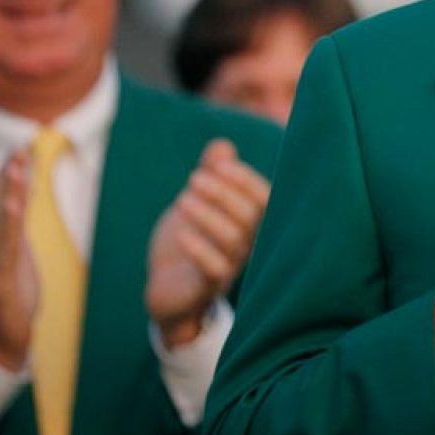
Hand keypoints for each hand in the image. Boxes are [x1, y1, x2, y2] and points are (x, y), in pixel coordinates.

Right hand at [0, 152, 36, 370]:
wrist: (3, 332)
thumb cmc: (8, 285)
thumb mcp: (12, 246)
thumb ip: (11, 219)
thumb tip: (17, 187)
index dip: (5, 173)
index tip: (21, 149)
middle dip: (7, 175)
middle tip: (22, 148)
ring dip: (7, 191)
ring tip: (16, 166)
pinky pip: (5, 246)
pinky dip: (8, 222)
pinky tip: (14, 203)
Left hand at [146, 139, 269, 347]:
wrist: (169, 289)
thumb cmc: (190, 240)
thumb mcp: (198, 201)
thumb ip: (212, 174)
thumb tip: (222, 146)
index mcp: (251, 224)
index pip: (265, 200)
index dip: (246, 180)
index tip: (219, 165)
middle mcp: (248, 246)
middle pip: (250, 218)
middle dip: (223, 194)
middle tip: (194, 178)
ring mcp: (231, 269)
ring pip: (234, 241)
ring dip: (209, 217)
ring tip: (183, 199)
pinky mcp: (208, 288)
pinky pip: (215, 270)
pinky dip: (200, 250)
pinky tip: (182, 233)